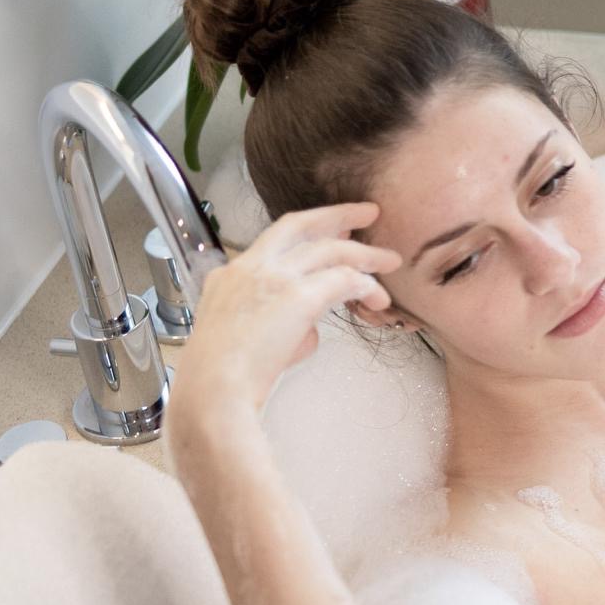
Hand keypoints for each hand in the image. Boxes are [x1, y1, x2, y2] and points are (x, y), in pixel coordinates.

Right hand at [171, 202, 402, 422]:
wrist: (213, 392)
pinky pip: (344, 280)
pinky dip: (366, 286)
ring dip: (365, 254)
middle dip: (337, 213)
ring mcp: (273, 278)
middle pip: (299, 224)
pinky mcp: (297, 296)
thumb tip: (309, 328)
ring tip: (390, 260)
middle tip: (368, 212)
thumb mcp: (247, 339)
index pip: (273, 240)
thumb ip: (280, 324)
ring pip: (330, 250)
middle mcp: (249, 268)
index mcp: (229, 276)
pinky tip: (378, 298)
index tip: (333, 228)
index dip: (309, 231)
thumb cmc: (226, 379)